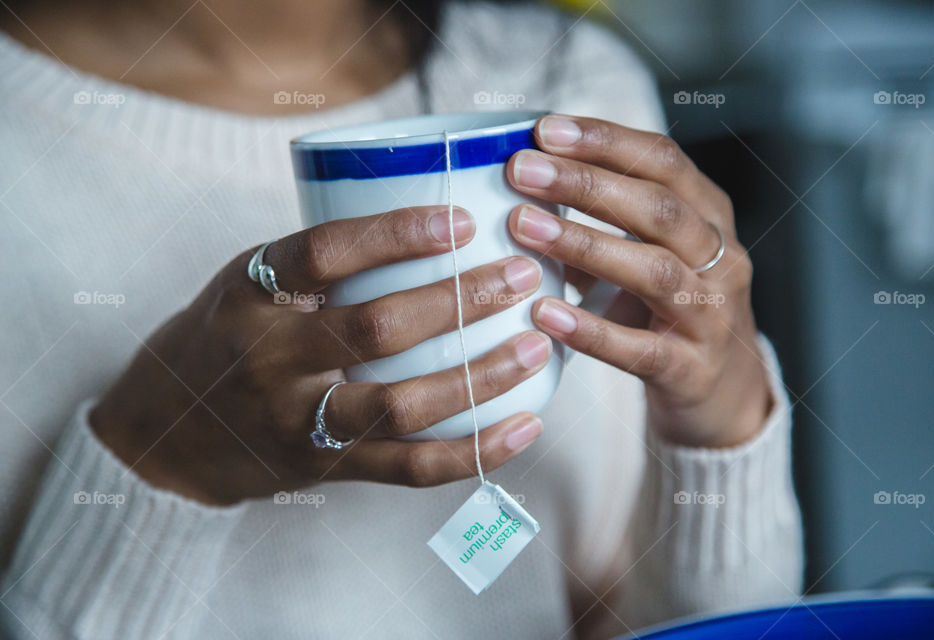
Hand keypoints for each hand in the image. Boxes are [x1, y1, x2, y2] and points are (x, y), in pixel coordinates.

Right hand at [91, 206, 549, 504]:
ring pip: (401, 403)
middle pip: (375, 329)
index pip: (322, 253)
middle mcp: (270, 358)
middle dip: (459, 300)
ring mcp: (297, 420)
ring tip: (537, 346)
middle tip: (522, 276)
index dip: (395, 234)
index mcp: (250, 295)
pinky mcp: (326, 468)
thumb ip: (317, 263)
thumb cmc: (227, 338)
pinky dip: (472, 452)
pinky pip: (407, 468)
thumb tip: (427, 221)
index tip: (462, 220)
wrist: (169, 432)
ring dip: (479, 377)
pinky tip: (524, 428)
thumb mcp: (247, 283)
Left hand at [505, 115, 771, 447]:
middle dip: (585, 183)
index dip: (605, 141)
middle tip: (521, 170)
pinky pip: (639, 347)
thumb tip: (525, 177)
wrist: (723, 392)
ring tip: (522, 226)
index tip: (545, 130)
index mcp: (708, 215)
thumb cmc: (669, 310)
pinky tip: (544, 313)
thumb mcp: (650, 250)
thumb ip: (603, 217)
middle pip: (657, 207)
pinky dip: (590, 330)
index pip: (662, 160)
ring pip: (653, 270)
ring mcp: (710, 315)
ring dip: (583, 243)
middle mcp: (719, 258)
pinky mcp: (689, 368)